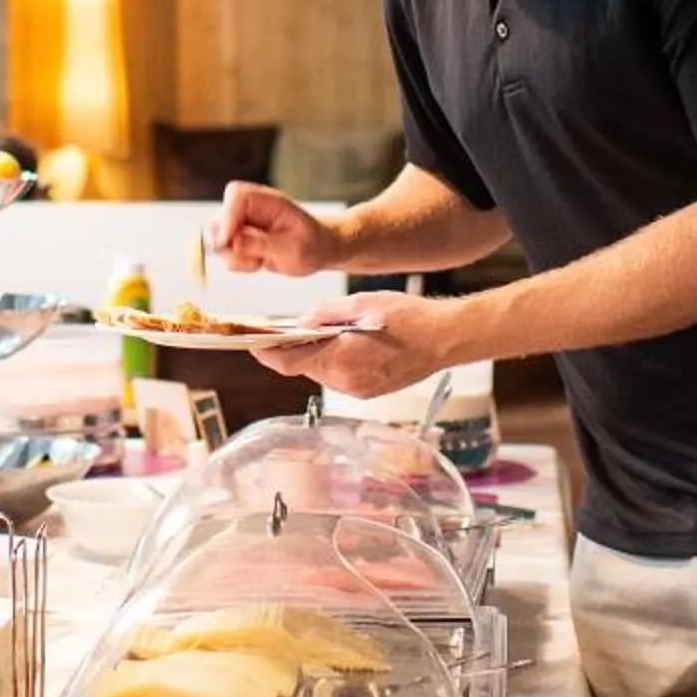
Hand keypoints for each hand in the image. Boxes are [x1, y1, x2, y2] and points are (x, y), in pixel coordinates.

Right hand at [213, 182, 340, 277]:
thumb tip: (233, 242)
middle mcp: (251, 207)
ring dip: (237, 257)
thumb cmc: (311, 245)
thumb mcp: (293, 249)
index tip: (229, 241)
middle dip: (230, 244)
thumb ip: (262, 244)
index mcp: (268, 200)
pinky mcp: (238, 237)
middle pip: (220, 218)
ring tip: (262, 260)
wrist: (318, 251)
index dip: (228, 217)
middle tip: (254, 258)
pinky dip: (240, 264)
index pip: (236, 196)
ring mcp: (242, 222)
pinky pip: (225, 253)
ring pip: (218, 239)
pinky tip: (259, 262)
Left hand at [253, 290, 466, 398]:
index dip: (265, 352)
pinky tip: (341, 345)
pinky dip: (332, 362)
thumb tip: (300, 322)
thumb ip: (325, 314)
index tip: (251, 341)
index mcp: (340, 359)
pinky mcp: (369, 392)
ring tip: (318, 333)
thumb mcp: (360, 304)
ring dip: (313, 355)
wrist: (445, 339)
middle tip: (281, 330)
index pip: (287, 361)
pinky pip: (338, 377)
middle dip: (291, 349)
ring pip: (320, 373)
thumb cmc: (409, 318)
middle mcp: (346, 381)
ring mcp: (358, 390)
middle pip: (302, 367)